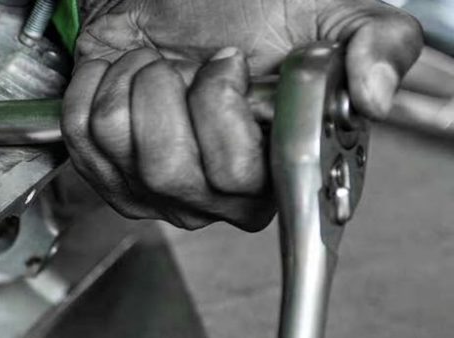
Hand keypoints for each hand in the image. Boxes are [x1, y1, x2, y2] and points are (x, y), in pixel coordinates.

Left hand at [63, 0, 423, 230]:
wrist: (176, 1)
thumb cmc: (249, 15)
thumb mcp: (329, 17)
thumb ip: (376, 46)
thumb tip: (374, 95)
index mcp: (269, 174)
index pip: (235, 176)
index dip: (221, 111)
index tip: (231, 62)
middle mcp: (207, 196)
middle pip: (168, 170)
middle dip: (172, 90)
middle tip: (190, 62)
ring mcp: (148, 189)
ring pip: (119, 143)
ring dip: (136, 79)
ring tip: (160, 65)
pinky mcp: (100, 169)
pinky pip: (83, 128)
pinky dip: (99, 81)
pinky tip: (128, 75)